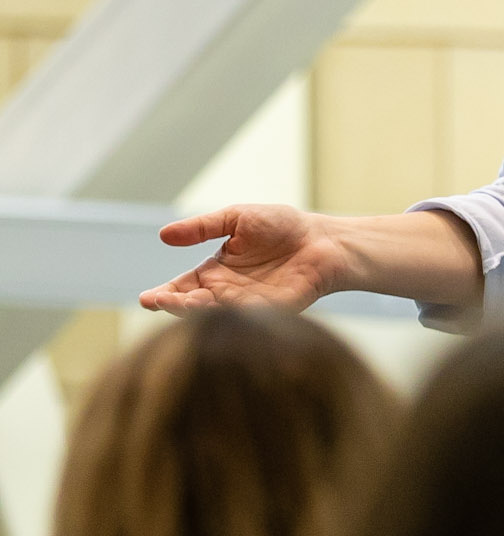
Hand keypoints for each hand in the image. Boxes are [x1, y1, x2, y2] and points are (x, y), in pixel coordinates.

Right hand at [141, 204, 349, 314]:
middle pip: (192, 305)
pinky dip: (231, 315)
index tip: (147, 298)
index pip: (182, 287)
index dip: (164, 294)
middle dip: (174, 305)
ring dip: (197, 311)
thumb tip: (163, 234)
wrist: (323, 239)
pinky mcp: (272, 312)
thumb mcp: (237, 218)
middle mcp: (227, 293)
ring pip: (215, 315)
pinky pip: (247, 317)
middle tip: (159, 301)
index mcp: (215, 273)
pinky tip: (218, 309)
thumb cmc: (283, 226)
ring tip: (183, 302)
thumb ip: (202, 227)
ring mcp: (248, 305)